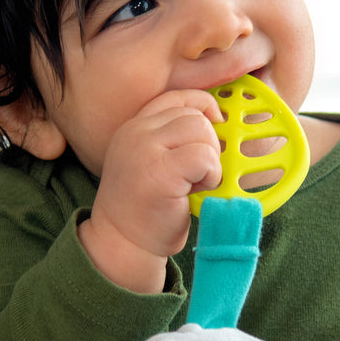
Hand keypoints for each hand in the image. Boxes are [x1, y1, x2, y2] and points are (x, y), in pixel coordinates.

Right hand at [78, 90, 222, 291]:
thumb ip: (171, 139)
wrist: (122, 244)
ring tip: (196, 183)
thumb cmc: (145, 209)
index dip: (203, 106)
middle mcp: (136, 132)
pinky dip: (211, 174)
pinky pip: (204, 157)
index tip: (215, 126)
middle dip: (209, 142)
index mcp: (134, 127)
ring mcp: (146, 149)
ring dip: (211, 159)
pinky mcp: (160, 171)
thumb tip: (217, 120)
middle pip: (194, 115)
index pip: (177, 97)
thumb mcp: (151, 162)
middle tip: (199, 173)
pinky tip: (197, 190)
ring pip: (202, 131)